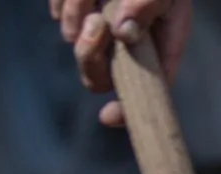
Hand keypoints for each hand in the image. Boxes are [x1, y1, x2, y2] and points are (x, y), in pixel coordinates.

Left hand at [54, 0, 192, 127]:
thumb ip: (147, 6)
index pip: (148, 90)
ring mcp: (101, 32)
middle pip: (100, 77)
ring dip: (76, 14)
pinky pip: (60, 16)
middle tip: (95, 24)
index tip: (108, 116)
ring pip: (75, 42)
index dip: (128, 109)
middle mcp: (130, 47)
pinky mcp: (78, 15)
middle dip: (91, 54)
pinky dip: (64, 1)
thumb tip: (124, 33)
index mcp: (160, 46)